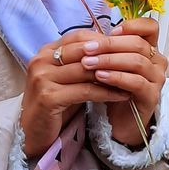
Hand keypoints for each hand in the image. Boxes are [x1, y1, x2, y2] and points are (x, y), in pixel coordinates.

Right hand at [19, 27, 133, 159]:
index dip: (104, 41)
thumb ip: (84, 61)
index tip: (126, 47)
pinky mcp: (48, 97)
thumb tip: (114, 45)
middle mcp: (41, 60)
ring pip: (86, 70)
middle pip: (84, 50)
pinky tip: (122, 95)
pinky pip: (85, 90)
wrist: (34, 132)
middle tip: (135, 60)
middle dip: (111, 55)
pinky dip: (106, 92)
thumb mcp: (69, 77)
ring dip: (113, 74)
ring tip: (133, 78)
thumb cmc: (56, 103)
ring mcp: (42, 78)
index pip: (79, 37)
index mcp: (46, 51)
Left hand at [91, 18, 168, 148]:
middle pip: (138, 44)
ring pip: (137, 61)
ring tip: (88, 63)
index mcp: (150, 49)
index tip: (110, 32)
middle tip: (87, 49)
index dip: (132, 25)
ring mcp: (157, 79)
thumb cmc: (114, 89)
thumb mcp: (112, 65)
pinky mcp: (152, 96)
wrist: (119, 122)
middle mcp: (158, 62)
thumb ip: (109, 49)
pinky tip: (100, 77)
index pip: (150, 27)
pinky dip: (116, 77)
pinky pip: (136, 82)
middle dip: (110, 45)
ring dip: (110, 60)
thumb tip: (91, 34)